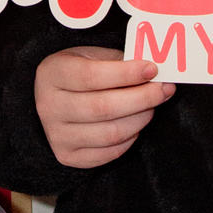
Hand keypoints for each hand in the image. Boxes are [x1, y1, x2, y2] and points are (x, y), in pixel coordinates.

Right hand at [35, 45, 173, 169]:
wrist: (54, 100)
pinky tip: (135, 122)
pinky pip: (109, 153)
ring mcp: (57, 135)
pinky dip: (130, 139)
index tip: (152, 69)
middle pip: (103, 108)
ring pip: (110, 133)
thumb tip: (154, 73)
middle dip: (141, 98)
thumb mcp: (91, 56)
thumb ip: (118, 61)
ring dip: (140, 119)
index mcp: (53, 74)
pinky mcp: (69, 156)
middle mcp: (49, 106)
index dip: (126, 74)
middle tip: (163, 89)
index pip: (91, 76)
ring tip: (151, 106)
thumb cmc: (79, 74)